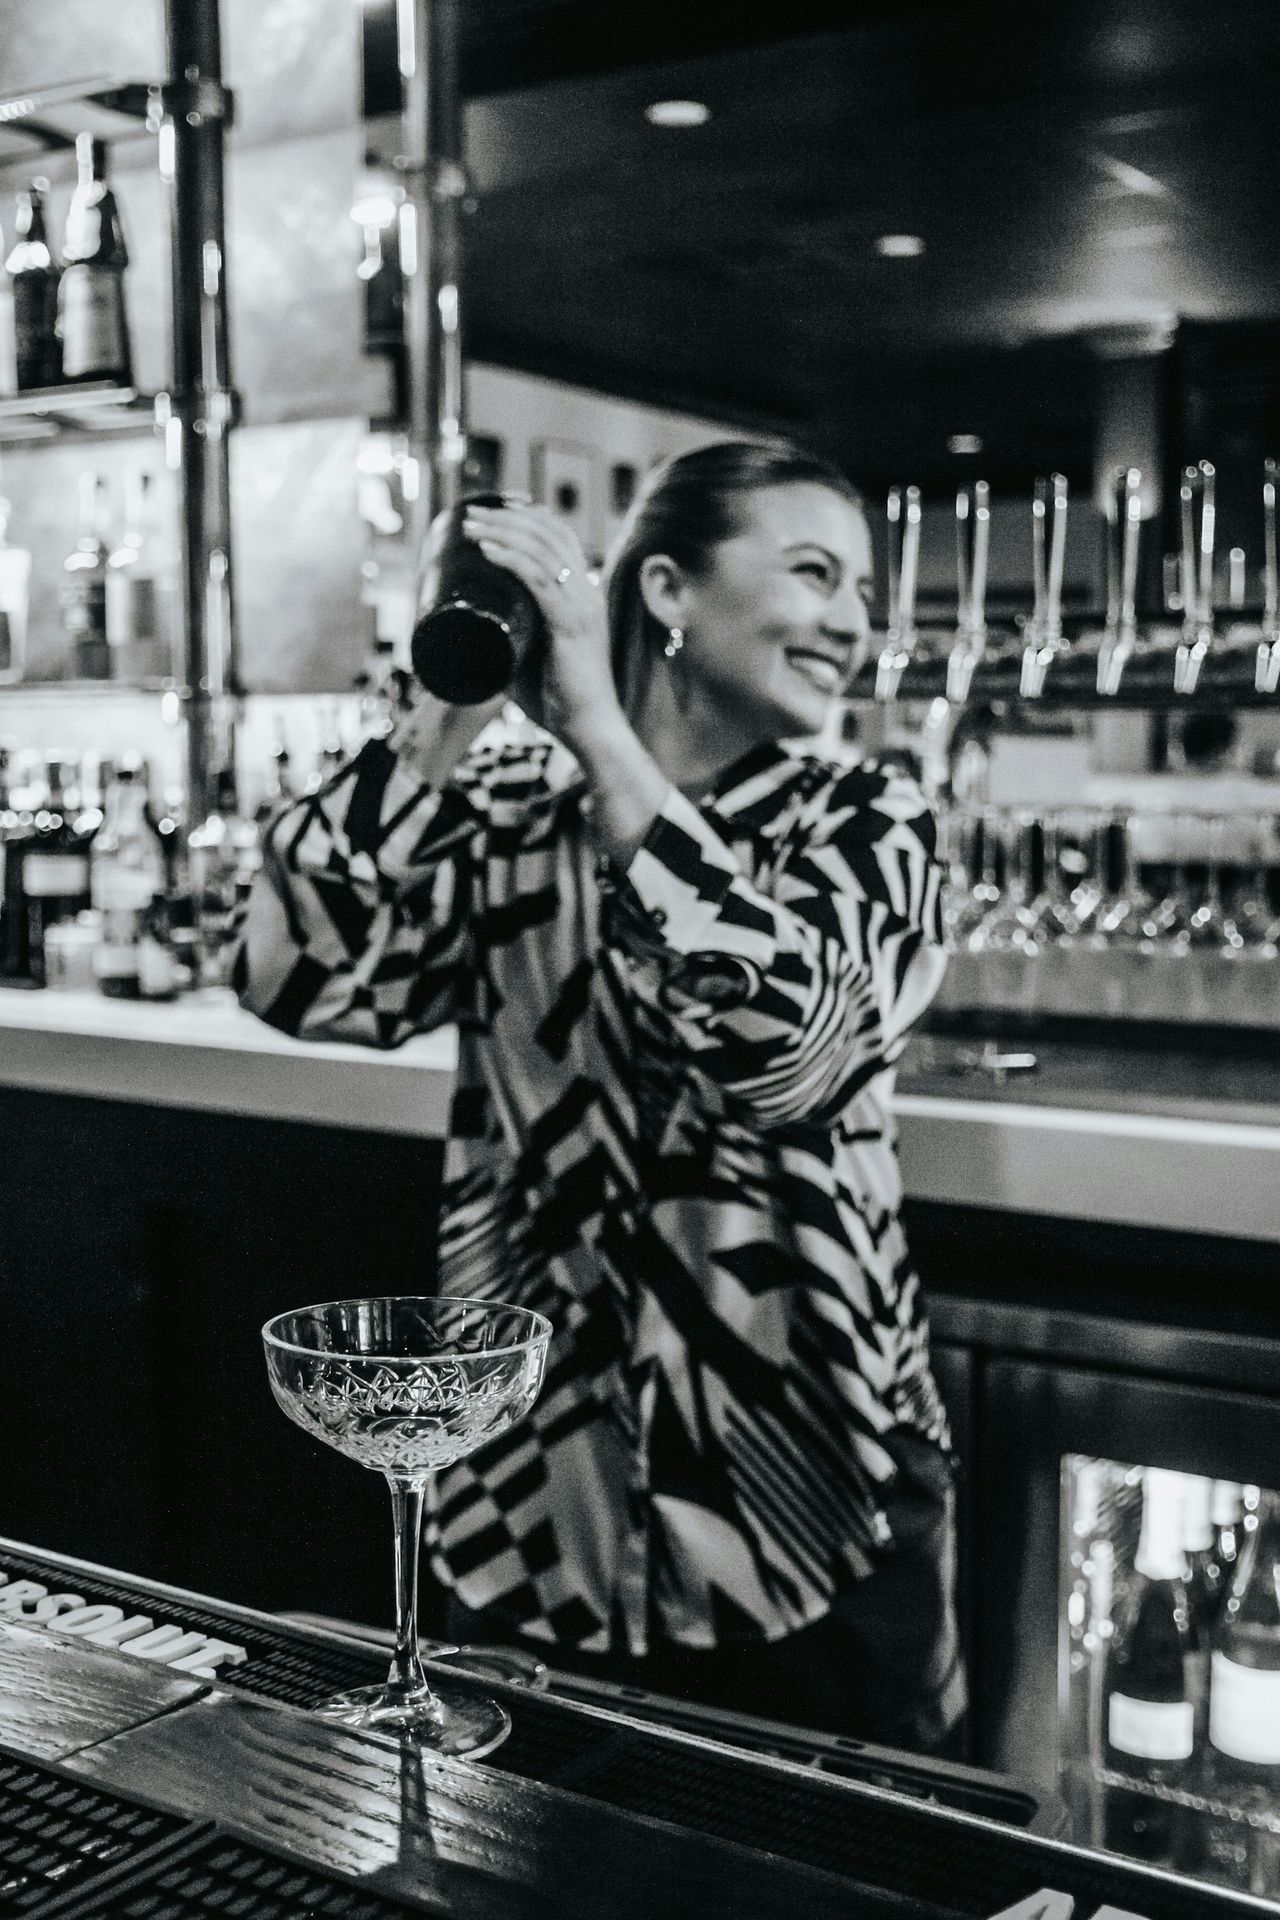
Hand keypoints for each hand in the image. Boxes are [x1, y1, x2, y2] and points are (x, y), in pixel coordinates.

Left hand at [462, 501, 622, 748]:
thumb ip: (507, 645)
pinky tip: (488, 550)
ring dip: (503, 531)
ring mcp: (582, 606)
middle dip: (507, 517)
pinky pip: (540, 580)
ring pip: (542, 550)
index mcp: (584, 595)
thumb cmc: (560, 702)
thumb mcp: (529, 662)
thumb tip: (467, 641)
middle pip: (549, 534)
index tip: (493, 511)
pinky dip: (512, 559)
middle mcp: (587, 593)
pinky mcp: (572, 624)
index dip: (528, 516)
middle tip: (471, 515)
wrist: (590, 730)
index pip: (561, 538)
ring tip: (471, 526)